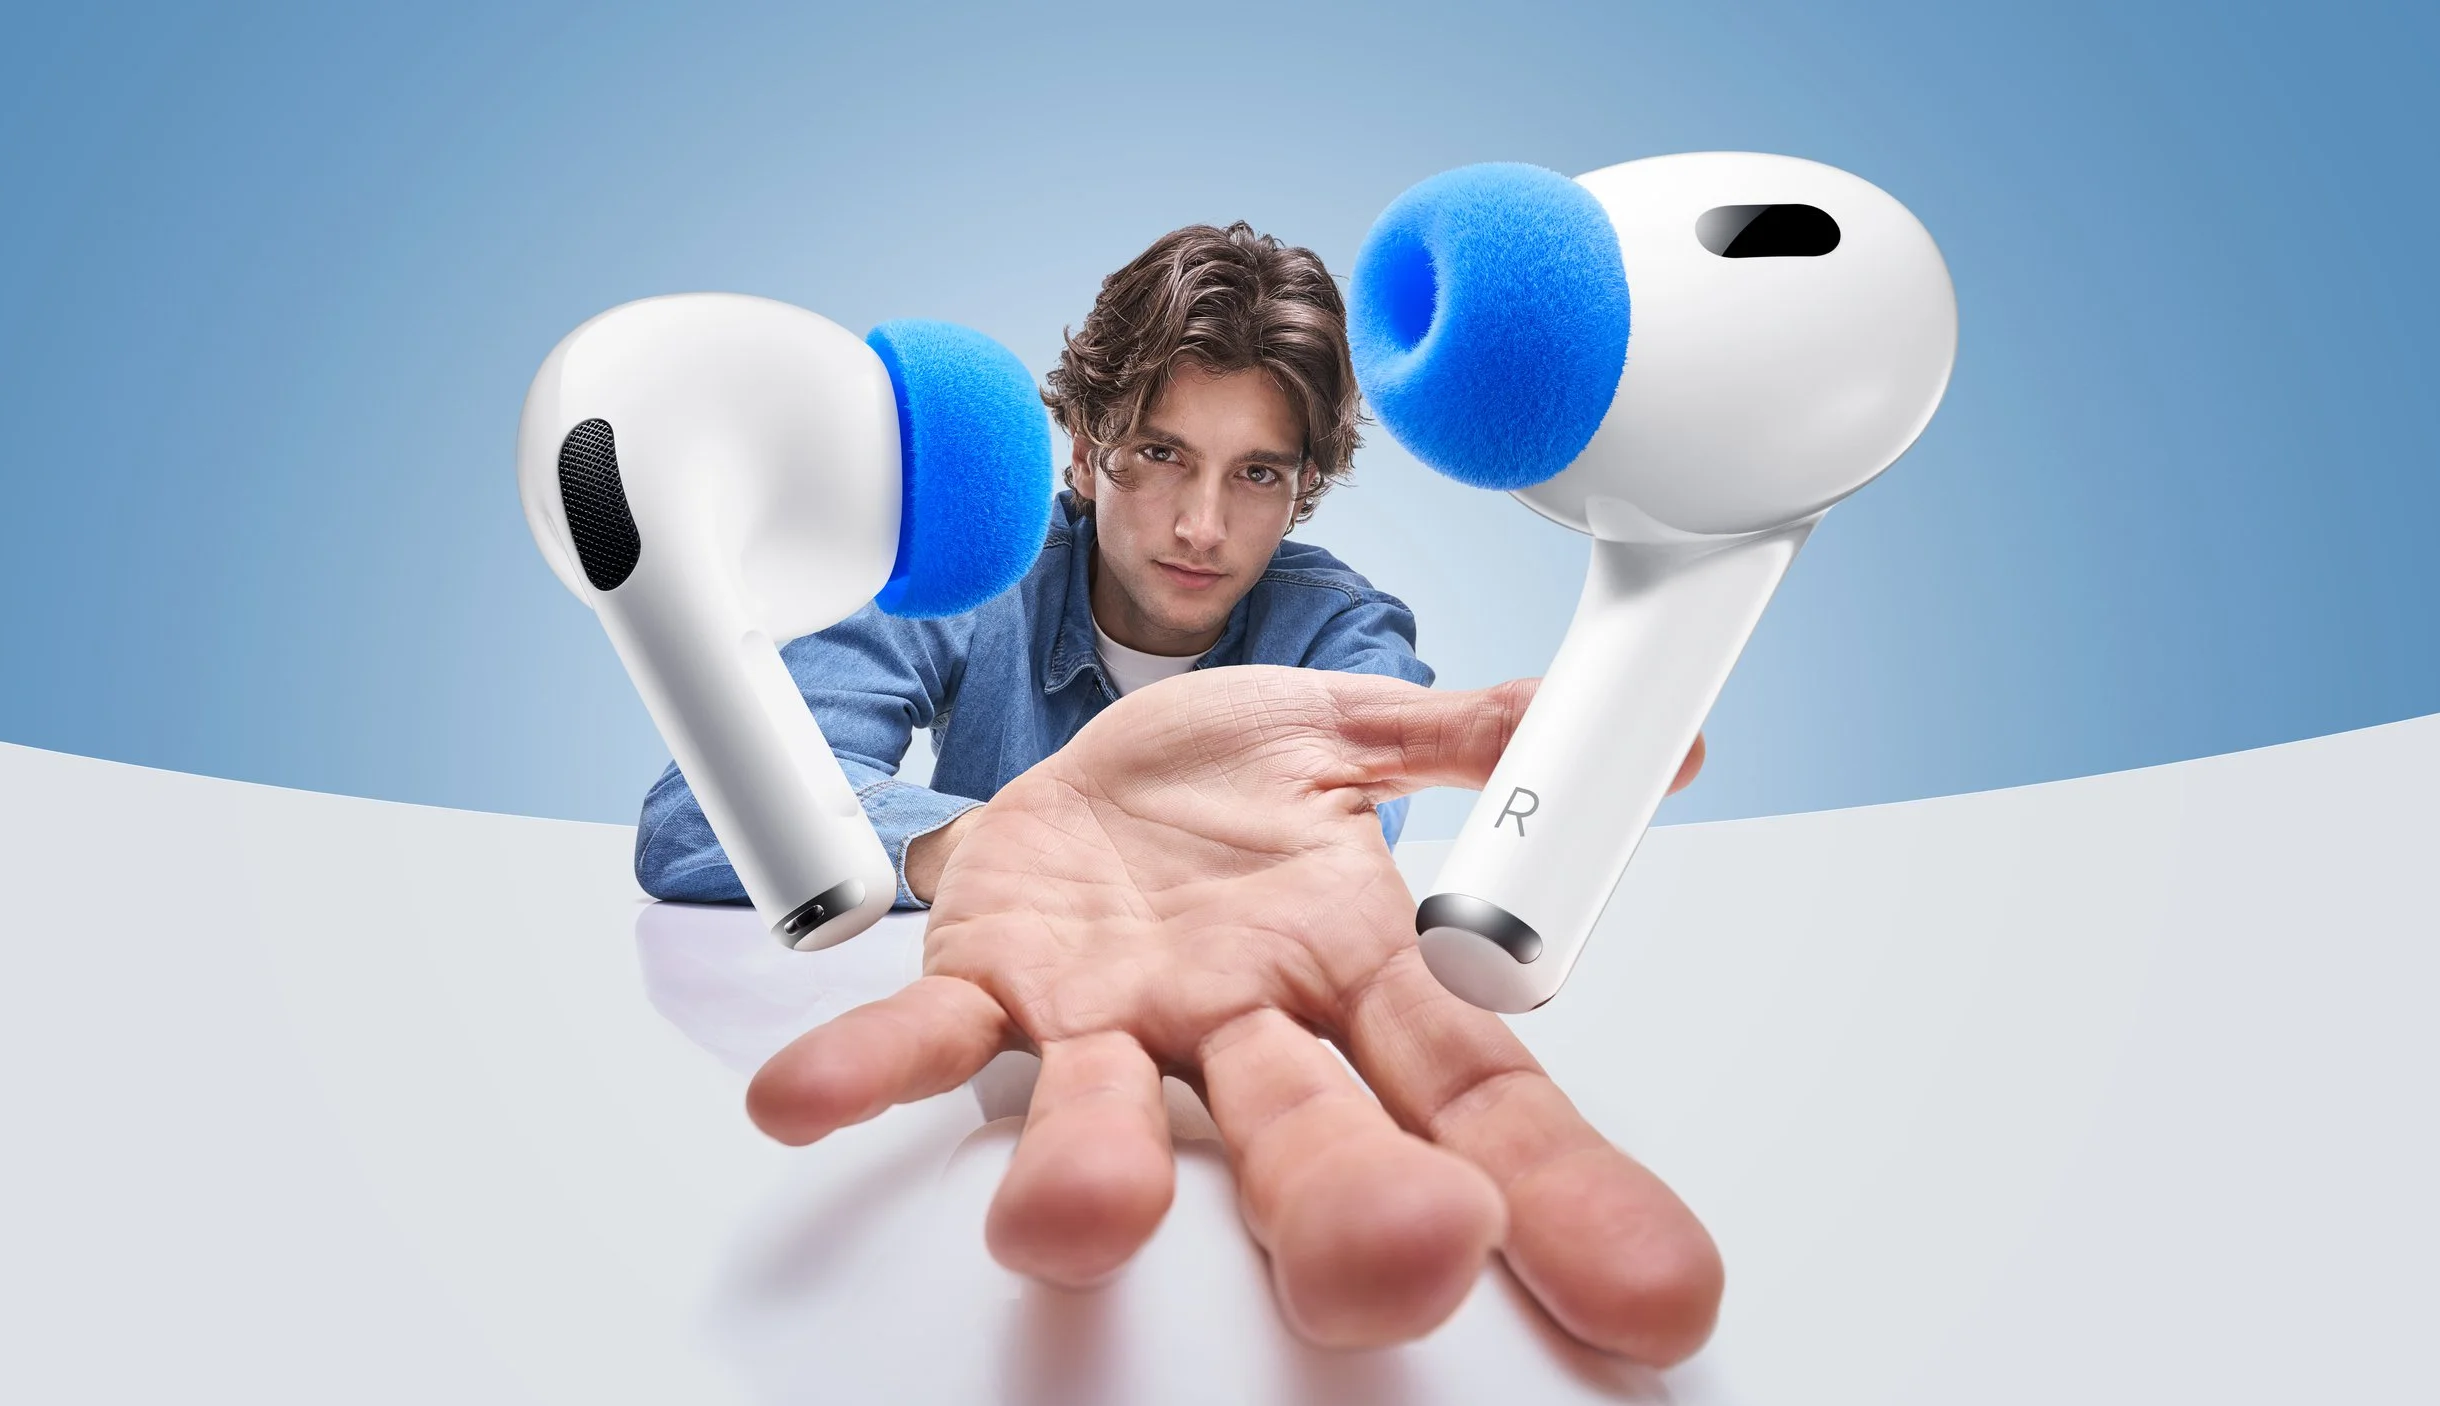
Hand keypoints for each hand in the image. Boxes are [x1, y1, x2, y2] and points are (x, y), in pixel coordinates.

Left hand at [750, 667, 1720, 1362]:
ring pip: (1106, 1119)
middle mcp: (1234, 1030)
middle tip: (1404, 1267)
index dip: (1564, 1191)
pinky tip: (798, 1102)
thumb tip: (1646, 747)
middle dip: (1351, 1211)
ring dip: (1087, 1175)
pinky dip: (861, 1069)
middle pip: (1307, 1142)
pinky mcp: (989, 990)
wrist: (1070, 776)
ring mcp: (1108, 1025)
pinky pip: (925, 1042)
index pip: (1476, 1100)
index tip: (1653, 1289)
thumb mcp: (1348, 733)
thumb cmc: (1215, 788)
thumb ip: (1475, 738)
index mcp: (1348, 974)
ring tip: (1071, 1217)